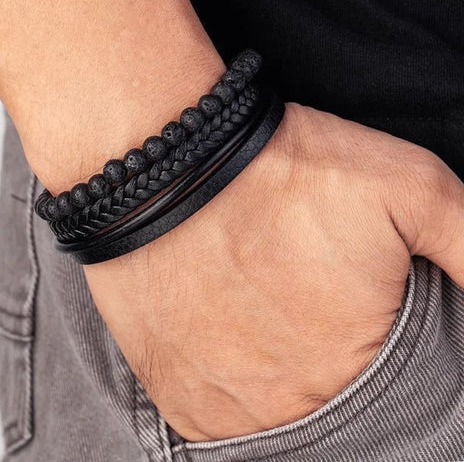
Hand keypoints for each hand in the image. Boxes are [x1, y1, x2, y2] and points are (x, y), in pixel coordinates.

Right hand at [82, 102, 463, 440]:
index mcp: (362, 370)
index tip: (349, 302)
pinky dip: (229, 375)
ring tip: (259, 304)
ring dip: (273, 367)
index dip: (374, 337)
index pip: (394, 390)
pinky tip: (226, 324)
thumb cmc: (281, 171)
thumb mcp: (409, 185)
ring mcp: (226, 409)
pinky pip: (218, 411)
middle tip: (298, 293)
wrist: (164, 164)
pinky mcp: (174, 395)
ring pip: (271, 410)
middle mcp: (292, 408)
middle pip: (328, 401)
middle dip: (324, 352)